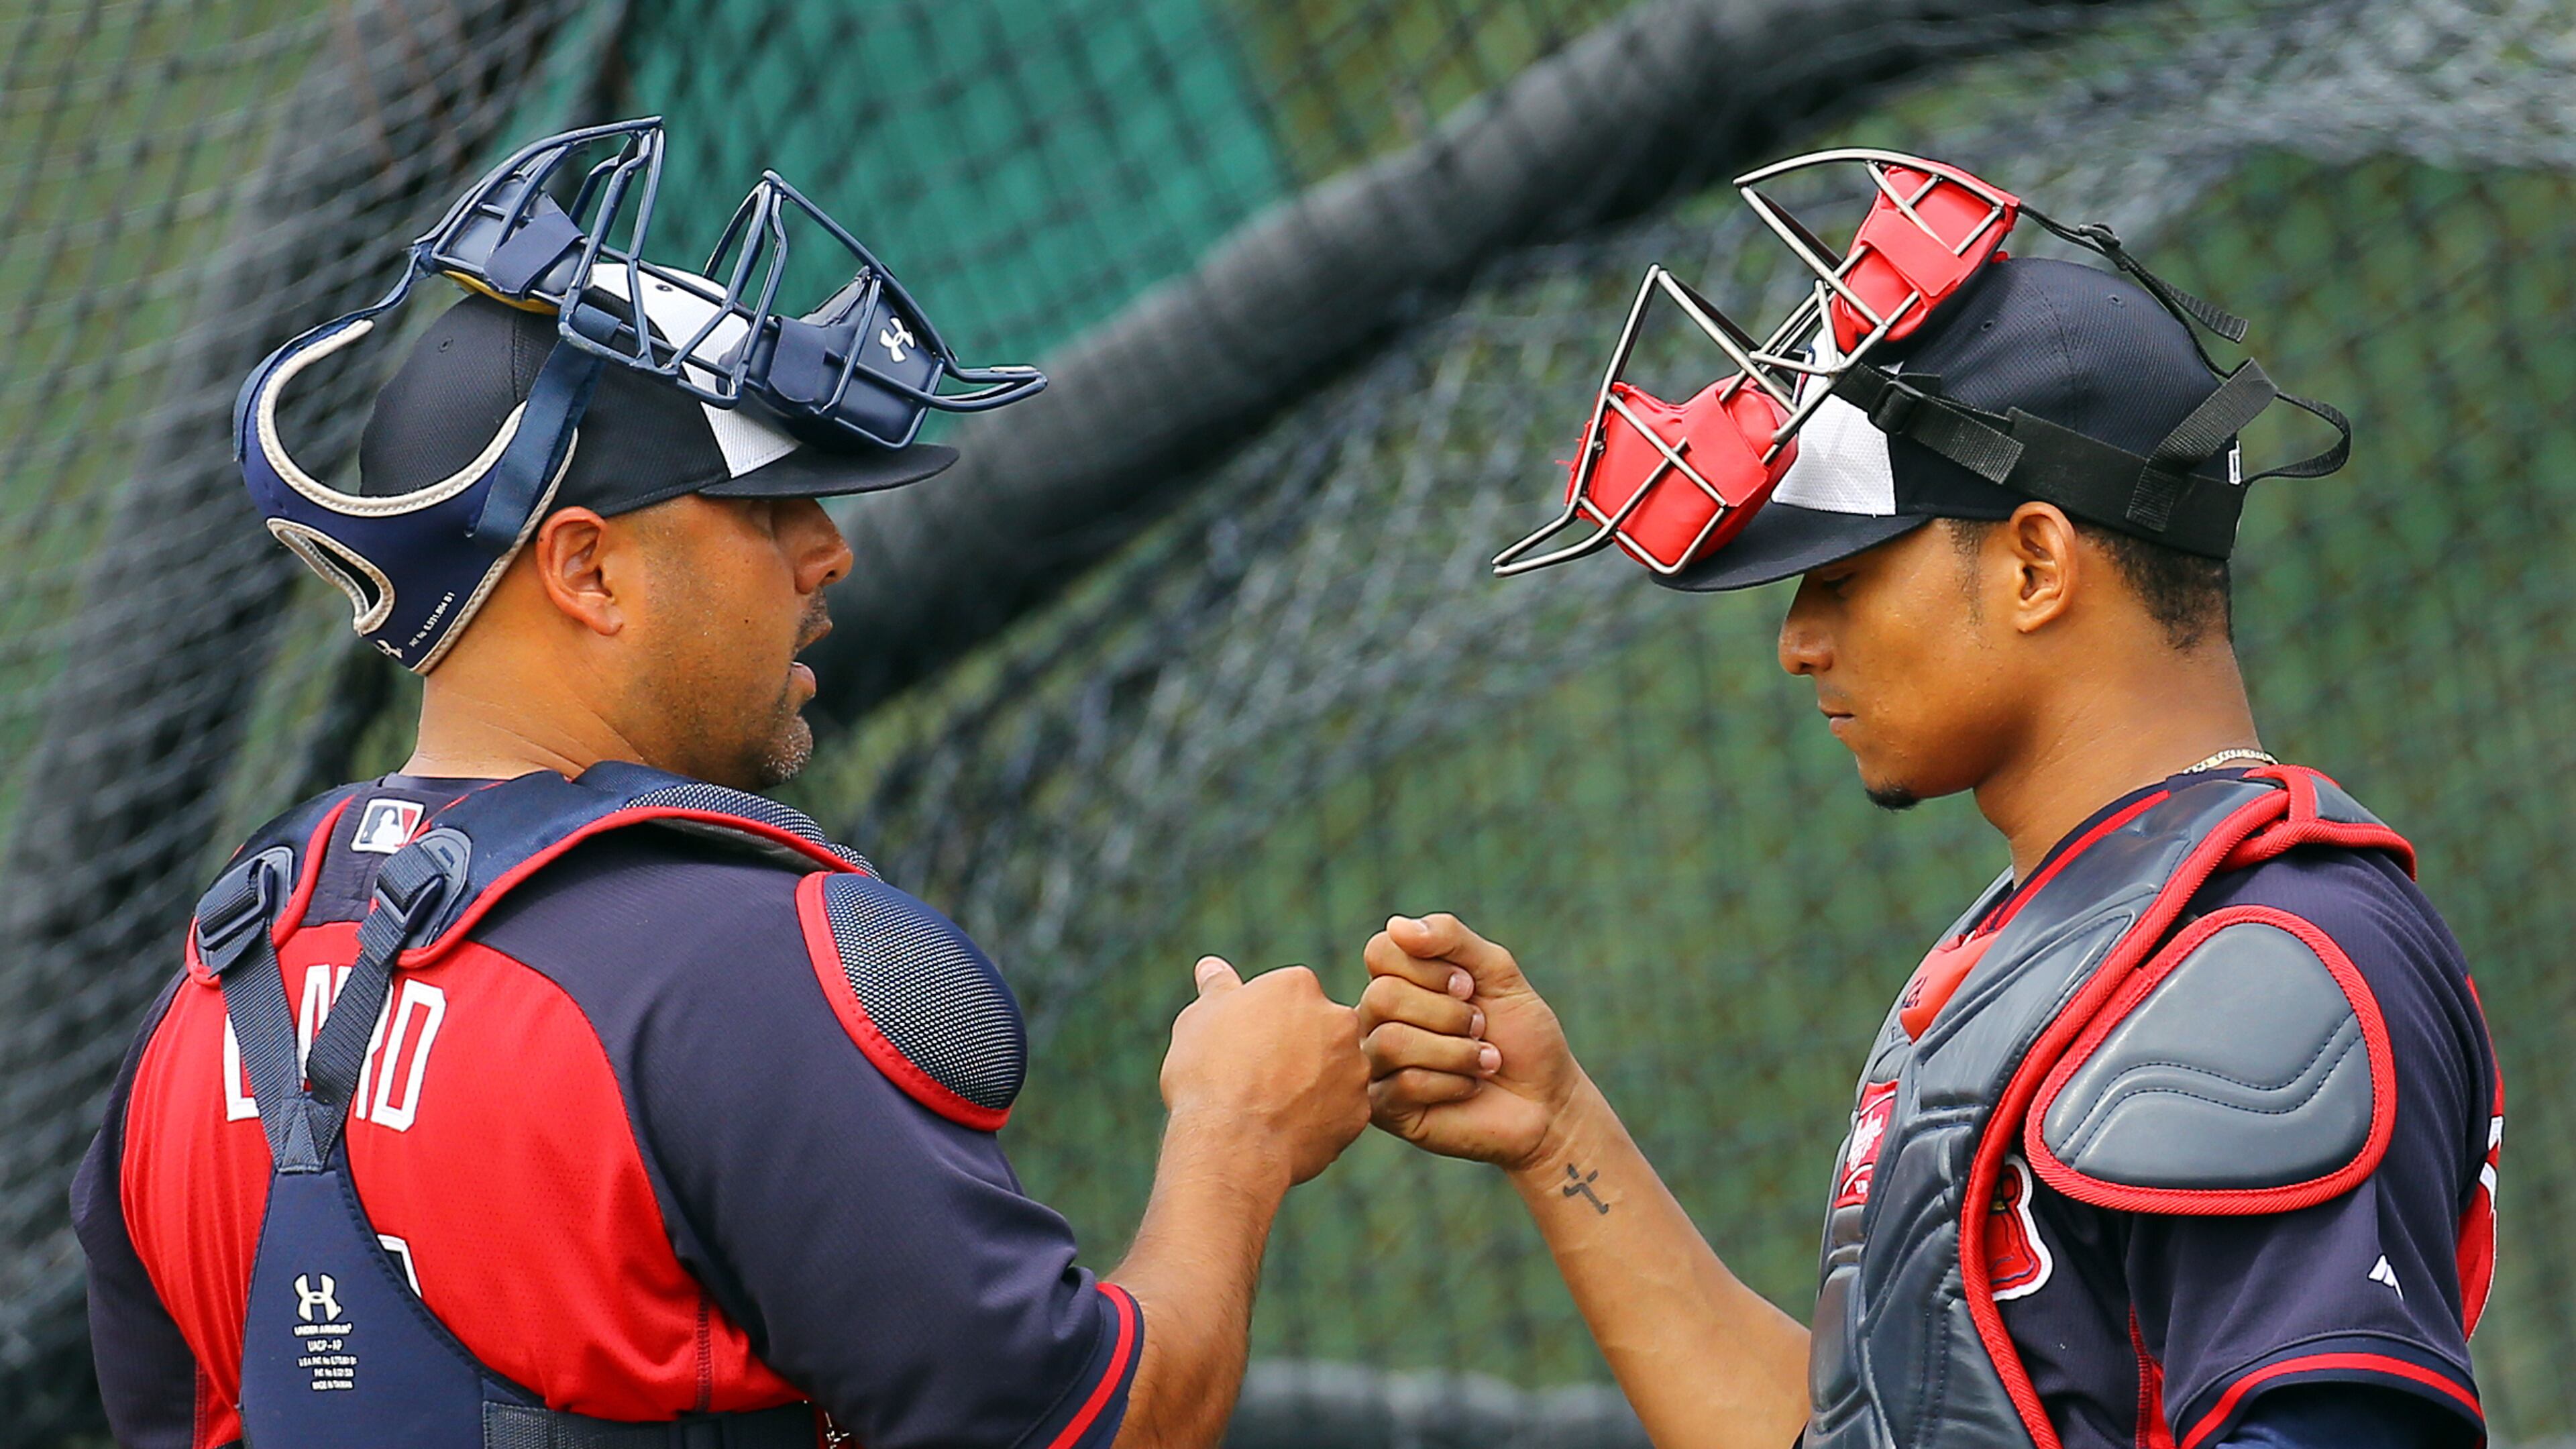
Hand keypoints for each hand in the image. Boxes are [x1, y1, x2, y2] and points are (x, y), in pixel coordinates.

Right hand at [1160, 958, 1369, 1186]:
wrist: (1231, 1145)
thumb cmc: (1209, 1075)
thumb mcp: (1198, 1020)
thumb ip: (1216, 989)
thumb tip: (1211, 966)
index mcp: (1298, 986)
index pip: (1287, 994)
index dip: (1262, 1021)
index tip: (1243, 1044)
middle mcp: (1338, 1019)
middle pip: (1318, 1026)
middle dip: (1296, 1045)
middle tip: (1259, 1074)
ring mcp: (1355, 1066)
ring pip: (1334, 1067)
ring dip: (1313, 1080)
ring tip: (1273, 1105)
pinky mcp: (1360, 1110)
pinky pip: (1342, 1107)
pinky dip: (1321, 1115)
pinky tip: (1289, 1127)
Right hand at [1359, 914, 1580, 1171]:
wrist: (1548, 1102)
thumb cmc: (1523, 1036)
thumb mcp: (1498, 972)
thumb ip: (1452, 938)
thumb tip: (1396, 925)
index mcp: (1399, 982)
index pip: (1380, 951)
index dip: (1429, 967)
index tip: (1470, 986)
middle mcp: (1379, 1021)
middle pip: (1381, 996)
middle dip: (1448, 1013)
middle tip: (1482, 1027)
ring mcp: (1378, 1066)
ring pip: (1391, 1041)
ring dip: (1455, 1051)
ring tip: (1484, 1061)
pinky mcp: (1386, 1110)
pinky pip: (1404, 1084)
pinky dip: (1452, 1083)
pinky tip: (1470, 1088)